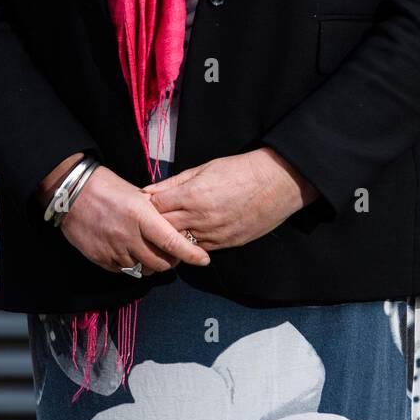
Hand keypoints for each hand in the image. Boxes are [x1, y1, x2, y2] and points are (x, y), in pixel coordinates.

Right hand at [53, 164, 211, 276]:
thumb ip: (153, 212)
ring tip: (150, 253)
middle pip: (159, 263)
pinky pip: (123, 270)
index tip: (203, 260)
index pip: (171, 242)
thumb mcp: (136, 194)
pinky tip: (130, 252)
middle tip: (173, 255)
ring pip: (141, 270)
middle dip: (171, 262)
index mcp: (140, 216)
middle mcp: (128, 236)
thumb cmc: (107, 187)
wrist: (72, 193)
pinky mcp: (100, 259)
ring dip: (150, 265)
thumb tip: (170, 225)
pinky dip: (130, 265)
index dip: (190, 254)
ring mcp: (113, 250)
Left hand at [140, 149, 319, 250]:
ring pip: (180, 244)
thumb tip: (149, 190)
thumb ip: (174, 182)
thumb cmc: (240, 170)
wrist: (275, 183)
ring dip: (171, 240)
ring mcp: (214, 233)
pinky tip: (187, 240)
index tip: (143, 206)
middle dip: (153, 226)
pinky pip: (199, 250)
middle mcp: (200, 217)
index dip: (147, 206)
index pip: (156, 207)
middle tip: (147, 225)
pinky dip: (190, 246)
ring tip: (163, 236)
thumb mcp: (204, 169)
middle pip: (163, 228)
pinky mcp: (226, 244)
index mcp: (192, 195)